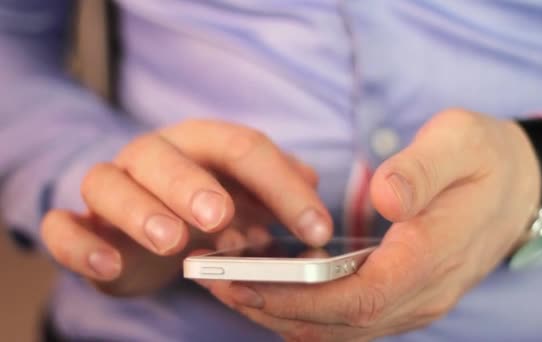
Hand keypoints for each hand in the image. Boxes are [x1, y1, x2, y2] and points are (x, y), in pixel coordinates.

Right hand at [41, 120, 332, 295]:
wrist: (150, 226)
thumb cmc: (207, 206)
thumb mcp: (249, 195)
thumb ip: (278, 187)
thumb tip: (310, 180)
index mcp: (201, 144)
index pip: (244, 148)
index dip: (282, 188)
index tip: (315, 230)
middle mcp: (152, 157)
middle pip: (164, 155)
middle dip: (191, 183)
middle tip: (220, 215)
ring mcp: (112, 188)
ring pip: (107, 183)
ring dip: (139, 211)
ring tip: (173, 242)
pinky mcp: (81, 225)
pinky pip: (63, 228)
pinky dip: (80, 245)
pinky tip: (110, 266)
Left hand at [200, 109, 540, 340]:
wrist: (520, 186)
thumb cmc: (485, 159)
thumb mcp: (460, 142)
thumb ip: (422, 170)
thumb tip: (384, 198)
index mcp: (432, 255)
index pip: (360, 298)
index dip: (300, 299)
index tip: (246, 285)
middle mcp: (424, 292)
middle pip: (342, 323)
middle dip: (276, 310)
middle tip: (218, 286)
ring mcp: (416, 300)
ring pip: (344, 330)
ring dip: (286, 316)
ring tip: (234, 289)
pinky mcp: (406, 296)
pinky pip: (352, 320)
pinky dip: (310, 313)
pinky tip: (276, 292)